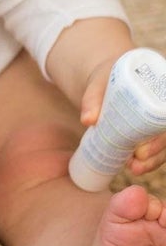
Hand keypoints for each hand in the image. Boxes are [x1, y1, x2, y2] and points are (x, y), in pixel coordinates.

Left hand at [80, 57, 165, 176]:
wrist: (107, 78)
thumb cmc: (106, 77)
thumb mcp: (98, 82)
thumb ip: (92, 98)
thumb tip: (88, 120)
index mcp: (160, 81)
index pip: (164, 106)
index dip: (160, 133)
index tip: (143, 149)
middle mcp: (164, 99)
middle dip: (158, 147)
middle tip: (139, 158)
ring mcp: (161, 116)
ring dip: (155, 157)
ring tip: (136, 169)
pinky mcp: (156, 128)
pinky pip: (160, 145)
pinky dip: (151, 157)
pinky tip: (139, 167)